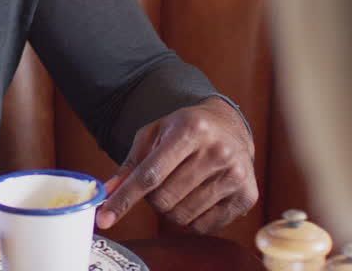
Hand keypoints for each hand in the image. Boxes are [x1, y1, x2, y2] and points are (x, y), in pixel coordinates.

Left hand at [96, 97, 257, 233]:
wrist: (229, 126)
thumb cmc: (185, 129)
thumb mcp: (154, 134)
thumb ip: (130, 163)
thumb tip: (108, 191)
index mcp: (190, 129)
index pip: (150, 174)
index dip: (125, 199)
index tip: (104, 217)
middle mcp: (217, 150)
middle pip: (164, 199)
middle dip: (152, 198)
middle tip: (160, 183)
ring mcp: (236, 174)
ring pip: (182, 216)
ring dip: (171, 209)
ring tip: (179, 186)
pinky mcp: (247, 194)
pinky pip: (204, 226)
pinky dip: (191, 218)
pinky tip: (197, 196)